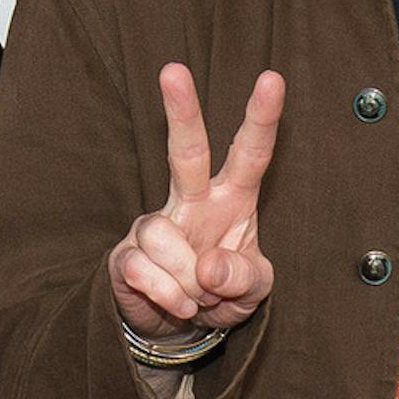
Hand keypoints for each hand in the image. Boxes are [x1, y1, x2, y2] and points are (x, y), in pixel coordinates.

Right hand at [109, 64, 281, 336]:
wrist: (179, 329)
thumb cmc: (222, 293)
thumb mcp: (253, 291)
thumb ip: (244, 277)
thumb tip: (208, 267)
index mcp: (233, 199)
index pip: (250, 154)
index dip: (262, 119)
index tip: (272, 79)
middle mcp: (191, 201)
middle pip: (186, 151)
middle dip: (181, 112)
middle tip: (173, 70)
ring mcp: (155, 225)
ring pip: (165, 237)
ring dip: (189, 282)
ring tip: (198, 297)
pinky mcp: (126, 254)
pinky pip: (146, 271)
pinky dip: (169, 297)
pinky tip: (178, 305)